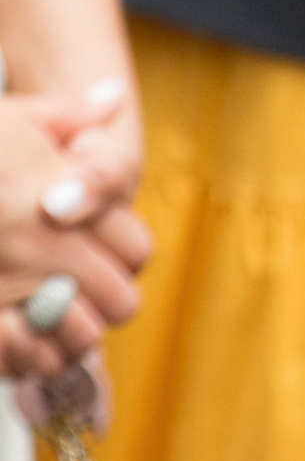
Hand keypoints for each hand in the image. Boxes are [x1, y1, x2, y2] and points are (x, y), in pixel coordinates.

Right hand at [0, 100, 147, 376]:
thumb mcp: (18, 118)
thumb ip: (73, 115)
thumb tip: (113, 99)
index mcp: (68, 204)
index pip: (136, 249)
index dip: (124, 250)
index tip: (104, 245)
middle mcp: (46, 253)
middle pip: (119, 302)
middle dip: (105, 297)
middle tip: (79, 286)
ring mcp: (10, 293)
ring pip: (76, 343)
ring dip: (68, 335)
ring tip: (47, 315)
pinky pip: (20, 361)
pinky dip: (22, 357)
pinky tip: (12, 332)